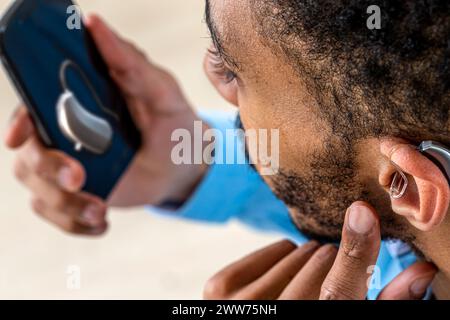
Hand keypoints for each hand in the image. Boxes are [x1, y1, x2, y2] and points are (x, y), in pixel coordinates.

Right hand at [4, 15, 206, 234]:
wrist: (184, 163)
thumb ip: (128, 61)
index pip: (33, 107)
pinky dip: (74, 223)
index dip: (20, 121)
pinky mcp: (79, 194)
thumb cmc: (173, 120)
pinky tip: (100, 222)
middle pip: (30, 153)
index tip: (22, 135)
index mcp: (78, 103)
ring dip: (64, 205)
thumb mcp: (159, 90)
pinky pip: (57, 213)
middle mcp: (66, 133)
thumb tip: (93, 23)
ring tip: (99, 211)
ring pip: (39, 188)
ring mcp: (70, 165)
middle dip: (48, 170)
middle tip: (78, 179)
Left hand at [204, 202, 436, 299]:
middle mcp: (272, 315)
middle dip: (330, 267)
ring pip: (296, 252)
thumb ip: (385, 300)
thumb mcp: (351, 318)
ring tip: (301, 287)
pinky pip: (273, 249)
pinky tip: (282, 280)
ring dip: (306, 264)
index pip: (339, 292)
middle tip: (326, 284)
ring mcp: (240, 303)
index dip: (356, 250)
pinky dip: (282, 259)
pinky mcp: (219, 287)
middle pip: (319, 261)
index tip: (362, 213)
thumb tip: (421, 272)